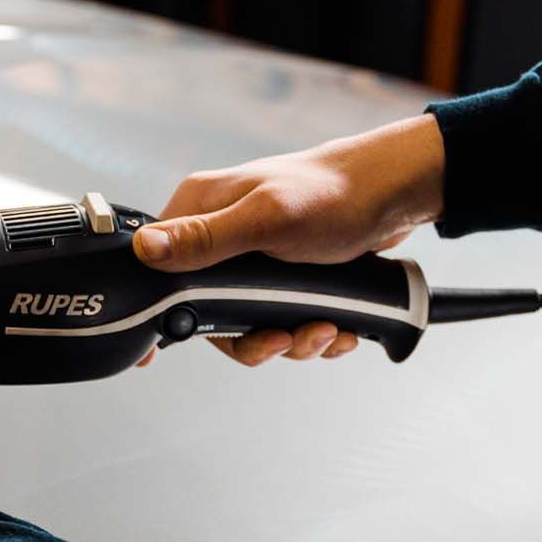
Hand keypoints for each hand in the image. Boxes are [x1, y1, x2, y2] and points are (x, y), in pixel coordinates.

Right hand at [131, 113, 444, 366]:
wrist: (395, 196)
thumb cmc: (334, 195)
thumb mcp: (266, 220)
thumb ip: (206, 239)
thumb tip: (145, 251)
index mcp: (201, 209)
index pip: (163, 272)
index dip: (175, 314)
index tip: (188, 346)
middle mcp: (220, 233)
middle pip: (211, 312)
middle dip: (256, 338)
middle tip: (286, 339)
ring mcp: (252, 259)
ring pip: (252, 324)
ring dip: (293, 341)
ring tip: (325, 331)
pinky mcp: (284, 276)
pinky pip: (284, 321)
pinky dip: (312, 334)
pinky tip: (337, 328)